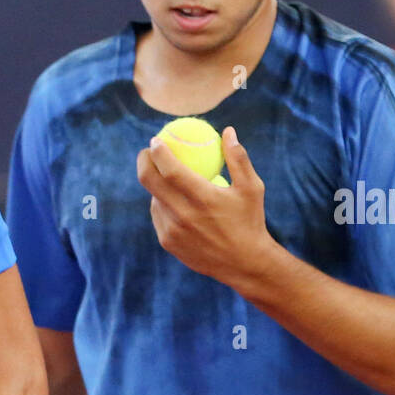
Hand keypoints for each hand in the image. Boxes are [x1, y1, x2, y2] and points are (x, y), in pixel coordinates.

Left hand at [137, 126, 276, 287]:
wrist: (243, 263)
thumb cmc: (250, 220)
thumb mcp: (251, 188)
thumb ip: (238, 158)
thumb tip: (228, 131)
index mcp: (204, 198)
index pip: (170, 169)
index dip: (158, 152)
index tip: (155, 140)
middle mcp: (184, 215)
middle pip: (150, 181)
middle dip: (143, 160)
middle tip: (147, 152)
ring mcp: (173, 231)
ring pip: (154, 199)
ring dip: (156, 185)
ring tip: (166, 178)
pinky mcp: (167, 243)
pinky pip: (158, 216)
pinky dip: (162, 204)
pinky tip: (171, 200)